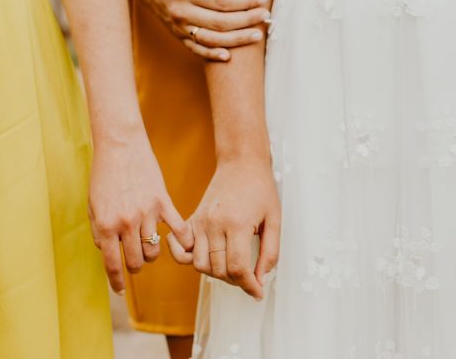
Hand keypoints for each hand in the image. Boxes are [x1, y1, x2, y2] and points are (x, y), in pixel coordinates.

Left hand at [88, 129, 192, 293]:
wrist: (120, 147)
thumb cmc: (103, 176)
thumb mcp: (92, 206)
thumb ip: (98, 232)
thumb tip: (108, 252)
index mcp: (105, 226)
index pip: (112, 264)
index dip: (116, 282)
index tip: (119, 291)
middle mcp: (126, 223)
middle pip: (135, 262)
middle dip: (134, 266)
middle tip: (134, 261)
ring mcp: (146, 213)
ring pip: (153, 251)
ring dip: (150, 254)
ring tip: (147, 246)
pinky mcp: (163, 202)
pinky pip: (177, 229)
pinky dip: (182, 241)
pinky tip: (183, 246)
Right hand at [142, 0, 270, 60]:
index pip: (221, 1)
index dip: (244, 2)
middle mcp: (181, 12)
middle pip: (220, 22)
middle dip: (246, 20)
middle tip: (265, 16)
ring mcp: (180, 28)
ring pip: (212, 39)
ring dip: (237, 40)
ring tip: (258, 35)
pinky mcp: (180, 38)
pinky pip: (198, 50)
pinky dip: (213, 55)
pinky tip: (230, 56)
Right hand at [170, 158, 280, 299]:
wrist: (242, 163)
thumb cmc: (261, 189)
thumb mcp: (275, 220)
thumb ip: (270, 253)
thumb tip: (260, 280)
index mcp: (237, 224)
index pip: (237, 268)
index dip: (248, 286)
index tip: (257, 292)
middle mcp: (214, 224)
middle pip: (217, 270)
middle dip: (235, 280)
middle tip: (249, 276)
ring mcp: (199, 222)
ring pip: (199, 265)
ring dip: (215, 273)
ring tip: (232, 266)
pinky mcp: (191, 220)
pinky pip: (180, 250)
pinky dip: (188, 260)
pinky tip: (206, 258)